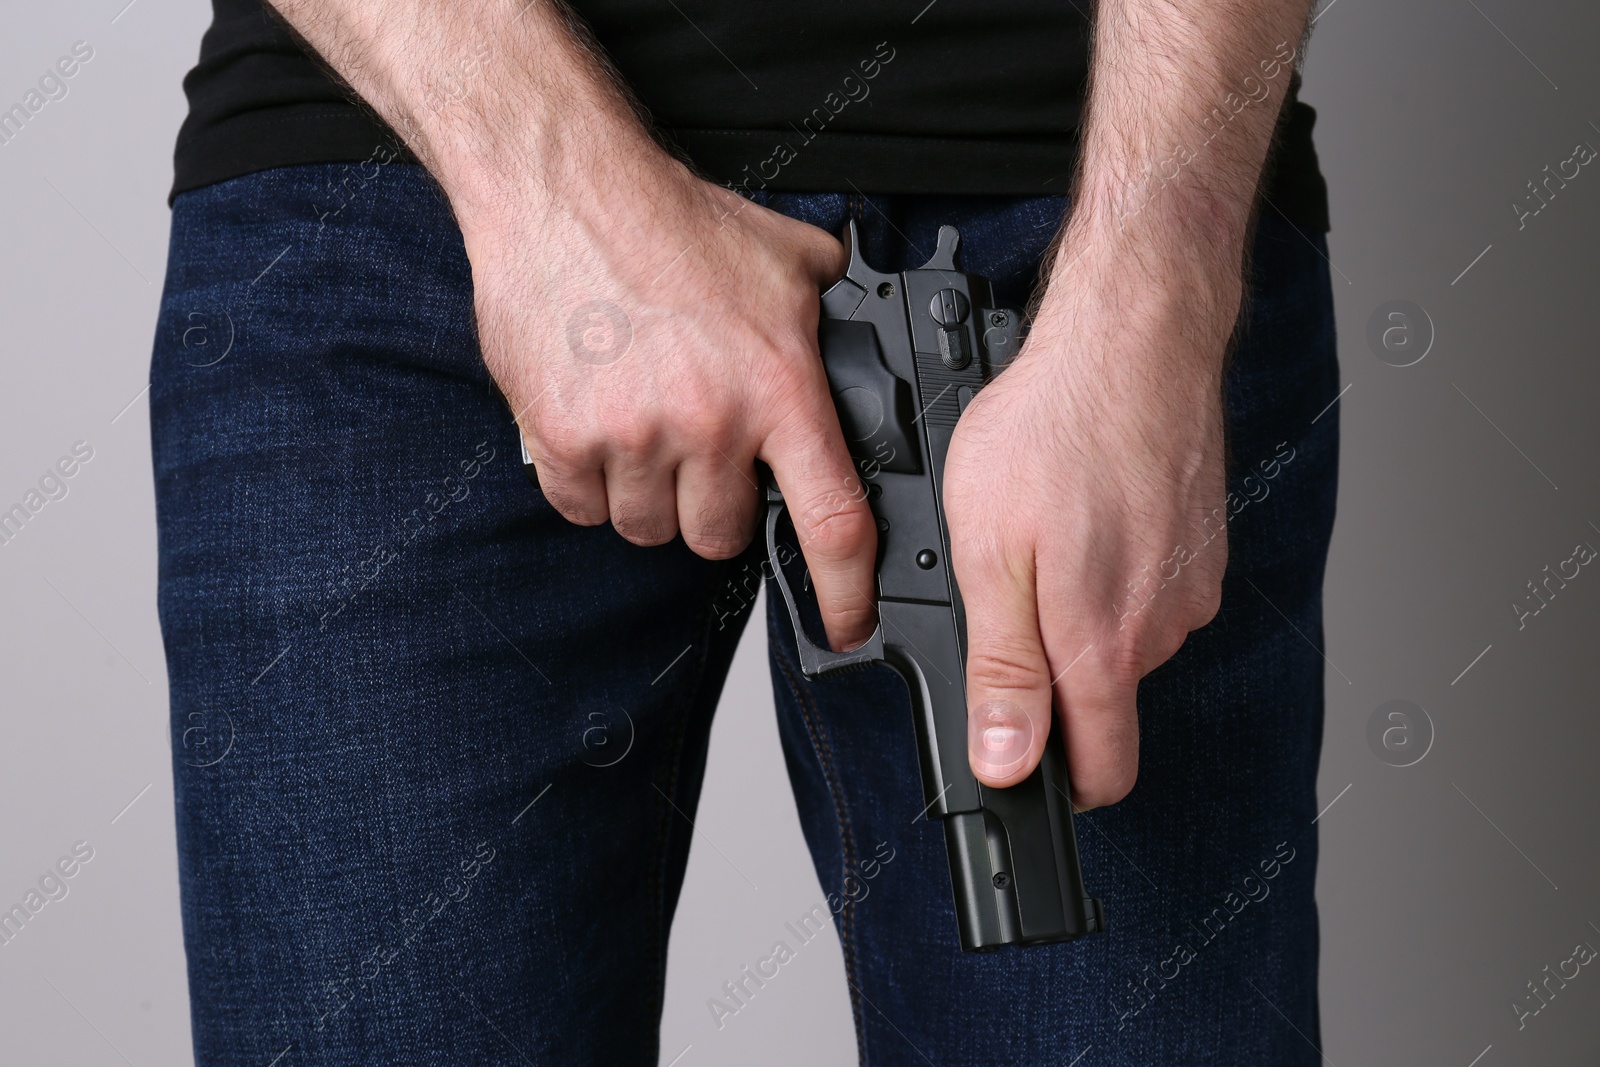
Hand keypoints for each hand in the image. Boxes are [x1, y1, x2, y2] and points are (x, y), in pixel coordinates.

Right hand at [265, 0, 879, 651]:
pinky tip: (599, 424)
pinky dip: (591, 483)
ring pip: (650, 530)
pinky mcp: (564, 438)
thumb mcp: (790, 260)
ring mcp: (633, 436)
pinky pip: (584, 509)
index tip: (846, 625)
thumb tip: (870, 333)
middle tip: (703, 451)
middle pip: (721, 538)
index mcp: (780, 388)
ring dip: (651, 496)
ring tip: (646, 425)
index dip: (847, 593)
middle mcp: (711, 422)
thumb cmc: (672, 221)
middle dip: (716, 507)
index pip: (833, 522)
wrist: (565, 190)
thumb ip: (837, 312)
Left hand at [944, 247, 1238, 807]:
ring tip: (1044, 542)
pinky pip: (1149, 590)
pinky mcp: (1202, 549)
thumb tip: (1008, 764)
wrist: (1133, 339)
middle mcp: (1160, 628)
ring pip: (1125, 641)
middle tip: (1006, 598)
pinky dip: (1114, 568)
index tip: (1023, 766)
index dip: (1057, 785)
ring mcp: (1189, 587)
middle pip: (1105, 703)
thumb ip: (1003, 671)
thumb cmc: (1053, 430)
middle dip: (1055, 676)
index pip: (1103, 772)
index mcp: (1104, 645)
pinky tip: (1086, 516)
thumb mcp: (989, 556)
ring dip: (1082, 612)